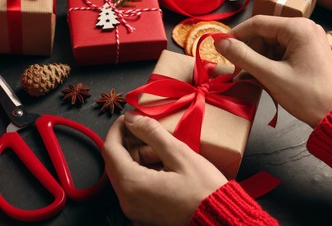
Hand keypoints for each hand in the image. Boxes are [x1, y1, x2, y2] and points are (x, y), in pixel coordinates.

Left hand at [102, 111, 227, 224]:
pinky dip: (146, 171)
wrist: (219, 218)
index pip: (110, 149)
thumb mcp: (179, 154)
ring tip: (167, 154)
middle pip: (116, 162)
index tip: (130, 117)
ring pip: (127, 173)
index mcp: (133, 184)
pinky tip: (167, 168)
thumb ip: (151, 133)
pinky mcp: (143, 213)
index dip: (117, 129)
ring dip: (142, 158)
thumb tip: (132, 118)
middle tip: (154, 134)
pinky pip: (135, 186)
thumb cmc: (203, 189)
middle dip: (133, 143)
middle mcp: (127, 200)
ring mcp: (134, 209)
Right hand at [214, 15, 331, 126]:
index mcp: (297, 28)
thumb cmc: (306, 95)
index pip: (257, 23)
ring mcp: (308, 40)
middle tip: (238, 69)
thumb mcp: (270, 75)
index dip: (235, 35)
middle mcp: (304, 28)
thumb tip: (218, 42)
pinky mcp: (308, 52)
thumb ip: (243, 56)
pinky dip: (270, 64)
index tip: (219, 47)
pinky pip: (281, 53)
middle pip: (264, 34)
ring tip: (254, 78)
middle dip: (249, 51)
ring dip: (259, 60)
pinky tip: (265, 78)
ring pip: (271, 45)